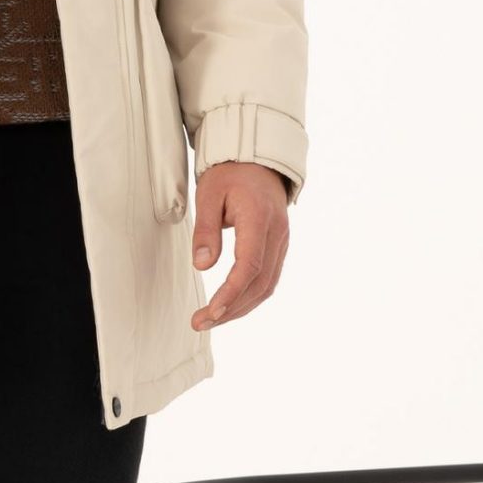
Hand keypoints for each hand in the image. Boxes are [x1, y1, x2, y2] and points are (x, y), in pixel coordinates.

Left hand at [189, 162, 290, 331]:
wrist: (258, 160)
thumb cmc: (231, 174)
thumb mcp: (209, 194)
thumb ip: (206, 230)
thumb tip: (202, 266)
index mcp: (259, 219)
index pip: (249, 265)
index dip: (231, 293)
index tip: (211, 312)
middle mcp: (277, 234)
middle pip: (259, 283)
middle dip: (231, 309)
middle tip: (200, 322)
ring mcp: (281, 242)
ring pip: (266, 286)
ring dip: (240, 308)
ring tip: (210, 320)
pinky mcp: (278, 247)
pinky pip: (268, 279)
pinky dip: (249, 297)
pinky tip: (229, 306)